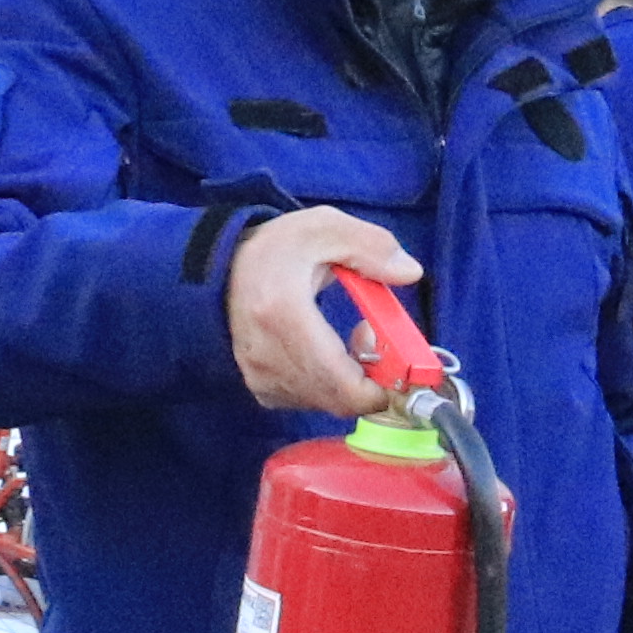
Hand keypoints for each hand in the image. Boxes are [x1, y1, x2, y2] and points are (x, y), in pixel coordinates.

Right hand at [225, 206, 425, 415]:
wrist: (222, 270)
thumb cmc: (276, 250)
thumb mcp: (324, 228)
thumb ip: (370, 246)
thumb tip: (410, 273)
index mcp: (284, 316)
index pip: (343, 383)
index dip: (383, 384)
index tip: (398, 354)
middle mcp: (269, 358)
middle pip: (341, 400)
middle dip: (374, 378)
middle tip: (373, 337)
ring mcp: (262, 378)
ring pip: (329, 404)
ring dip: (353, 382)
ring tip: (350, 340)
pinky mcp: (261, 389)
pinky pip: (310, 403)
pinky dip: (331, 388)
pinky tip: (328, 355)